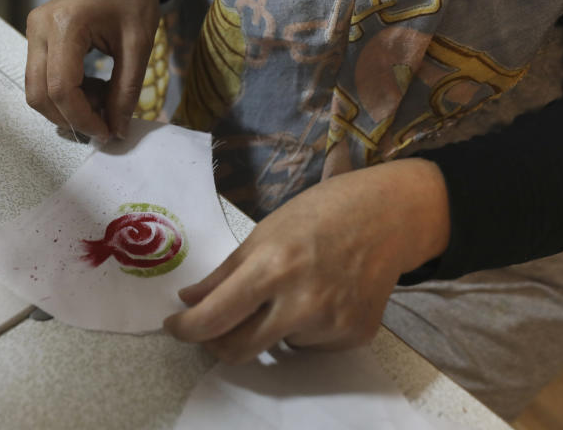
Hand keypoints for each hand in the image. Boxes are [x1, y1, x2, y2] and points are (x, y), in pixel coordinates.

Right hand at [25, 0, 169, 139]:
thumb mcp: (139, 45)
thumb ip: (126, 90)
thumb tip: (117, 129)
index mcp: (65, 24)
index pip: (61, 88)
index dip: (82, 118)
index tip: (107, 132)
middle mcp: (39, 27)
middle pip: (39, 93)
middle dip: (70, 118)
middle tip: (105, 124)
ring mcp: (34, 30)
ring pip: (36, 89)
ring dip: (66, 108)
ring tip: (103, 102)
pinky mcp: (37, 36)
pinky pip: (42, 76)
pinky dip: (64, 94)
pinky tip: (93, 89)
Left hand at [164, 158, 450, 363]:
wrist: (387, 216)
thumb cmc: (321, 213)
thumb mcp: (264, 232)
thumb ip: (225, 272)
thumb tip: (191, 301)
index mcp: (273, 267)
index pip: (214, 318)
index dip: (186, 329)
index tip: (175, 327)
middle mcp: (302, 302)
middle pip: (238, 349)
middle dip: (217, 342)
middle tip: (214, 325)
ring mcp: (331, 323)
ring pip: (276, 345)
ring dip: (270, 326)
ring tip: (294, 287)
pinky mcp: (353, 336)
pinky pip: (309, 345)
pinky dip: (304, 328)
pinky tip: (321, 295)